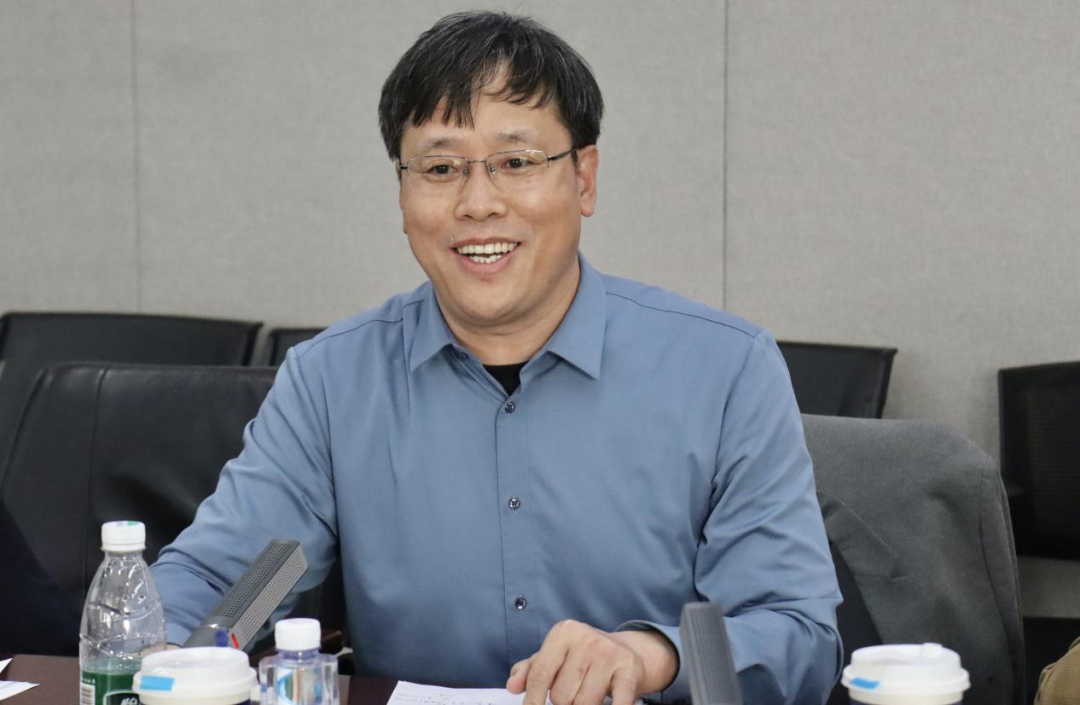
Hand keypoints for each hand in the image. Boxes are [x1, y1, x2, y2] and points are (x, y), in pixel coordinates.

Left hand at [505, 620, 676, 704]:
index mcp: (564, 632)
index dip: (532, 700)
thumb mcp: (554, 656)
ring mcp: (610, 654)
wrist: (627, 651)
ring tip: (589, 692)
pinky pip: (616, 703)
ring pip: (584, 704)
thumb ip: (529, 670)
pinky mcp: (630, 670)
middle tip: (574, 690)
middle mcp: (587, 639)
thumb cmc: (582, 656)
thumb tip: (513, 686)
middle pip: (561, 695)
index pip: (540, 675)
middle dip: (564, 701)